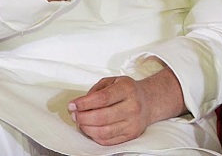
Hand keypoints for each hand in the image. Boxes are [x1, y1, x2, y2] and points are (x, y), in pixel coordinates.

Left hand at [68, 70, 183, 145]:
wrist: (148, 101)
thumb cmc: (127, 91)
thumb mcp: (113, 81)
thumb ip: (96, 90)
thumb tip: (80, 104)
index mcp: (127, 89)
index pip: (102, 98)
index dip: (84, 103)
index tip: (72, 105)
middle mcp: (133, 106)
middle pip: (101, 117)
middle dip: (82, 117)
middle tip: (74, 115)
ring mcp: (133, 123)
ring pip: (103, 131)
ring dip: (86, 128)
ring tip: (81, 122)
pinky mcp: (131, 135)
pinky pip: (107, 140)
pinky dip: (95, 136)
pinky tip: (91, 129)